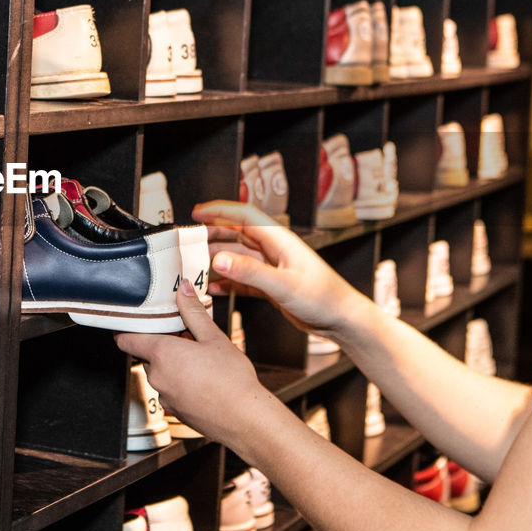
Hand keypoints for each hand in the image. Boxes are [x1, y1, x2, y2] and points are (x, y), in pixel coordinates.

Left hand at [116, 286, 276, 449]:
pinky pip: (171, 388)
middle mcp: (157, 376)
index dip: (126, 328)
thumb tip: (183, 290)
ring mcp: (164, 396)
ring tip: (201, 359)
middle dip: (164, 344)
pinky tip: (204, 379)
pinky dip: (181, 381)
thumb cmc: (231, 381)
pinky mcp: (174, 409)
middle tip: (187, 337)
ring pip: (161, 371)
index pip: (125, 340)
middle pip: (148, 354)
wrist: (245, 420)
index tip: (134, 320)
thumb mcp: (214, 337)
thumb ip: (193, 312)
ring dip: (174, 363)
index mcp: (161, 354)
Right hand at [192, 200, 378, 341]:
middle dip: (212, 235)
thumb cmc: (323, 298)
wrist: (342, 320)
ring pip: (237, 258)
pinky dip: (227, 282)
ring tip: (195, 265)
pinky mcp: (272, 286)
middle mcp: (274, 250)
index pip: (244, 215)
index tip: (197, 211)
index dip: (219, 210)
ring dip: (217, 260)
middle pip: (236, 234)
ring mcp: (272, 268)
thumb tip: (219, 259)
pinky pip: (243, 279)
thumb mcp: (283, 284)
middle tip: (189, 241)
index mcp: (279, 240)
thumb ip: (249, 272)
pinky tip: (213, 288)